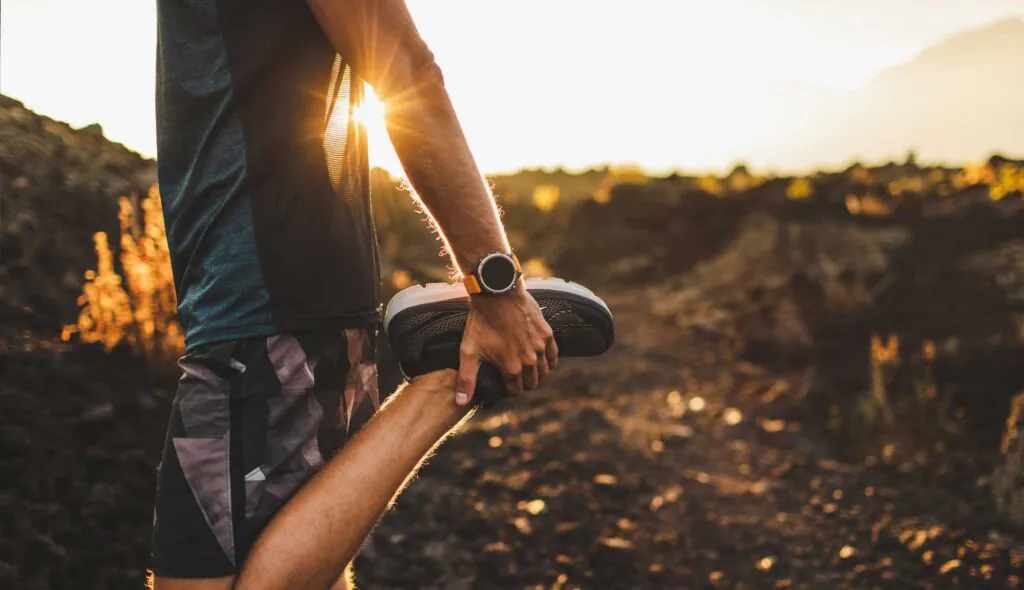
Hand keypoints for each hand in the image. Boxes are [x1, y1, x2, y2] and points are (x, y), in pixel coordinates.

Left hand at [455, 284, 558, 404]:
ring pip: (543, 371)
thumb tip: (460, 402)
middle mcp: (530, 361)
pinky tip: (538, 356)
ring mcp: (541, 347)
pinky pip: (553, 356)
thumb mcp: (469, 351)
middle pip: (532, 383)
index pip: (516, 391)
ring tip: (524, 365)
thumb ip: (467, 379)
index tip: (503, 381)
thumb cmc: (481, 322)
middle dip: (522, 382)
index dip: (508, 388)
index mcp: (512, 368)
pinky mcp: (547, 334)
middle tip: (513, 373)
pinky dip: (547, 359)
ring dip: (535, 372)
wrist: (497, 294)